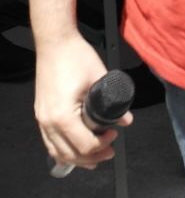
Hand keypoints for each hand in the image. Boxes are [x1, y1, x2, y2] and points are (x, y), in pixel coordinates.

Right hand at [34, 33, 132, 169]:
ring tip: (95, 157)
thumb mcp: (100, 77)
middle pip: (69, 153)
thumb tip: (126, 119)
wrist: (56, 44)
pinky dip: (63, 150)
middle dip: (91, 157)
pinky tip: (75, 149)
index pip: (84, 144)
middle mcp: (48, 122)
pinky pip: (49, 142)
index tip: (114, 135)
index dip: (102, 144)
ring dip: (76, 157)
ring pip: (57, 152)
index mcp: (62, 115)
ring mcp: (42, 120)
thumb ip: (115, 101)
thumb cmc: (76, 56)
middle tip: (109, 152)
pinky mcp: (41, 115)